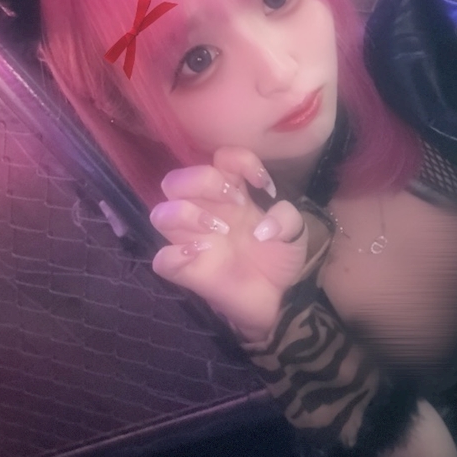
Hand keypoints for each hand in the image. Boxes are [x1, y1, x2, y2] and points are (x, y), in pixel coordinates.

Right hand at [149, 147, 307, 341]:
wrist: (281, 298)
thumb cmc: (280, 257)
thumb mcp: (296, 232)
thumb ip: (287, 218)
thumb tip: (263, 228)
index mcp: (232, 193)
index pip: (220, 158)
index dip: (239, 161)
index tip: (261, 184)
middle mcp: (206, 211)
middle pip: (176, 179)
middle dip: (204, 183)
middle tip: (236, 205)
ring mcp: (193, 240)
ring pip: (160, 213)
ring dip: (187, 215)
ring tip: (221, 230)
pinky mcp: (187, 272)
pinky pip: (161, 259)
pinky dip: (175, 254)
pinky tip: (201, 254)